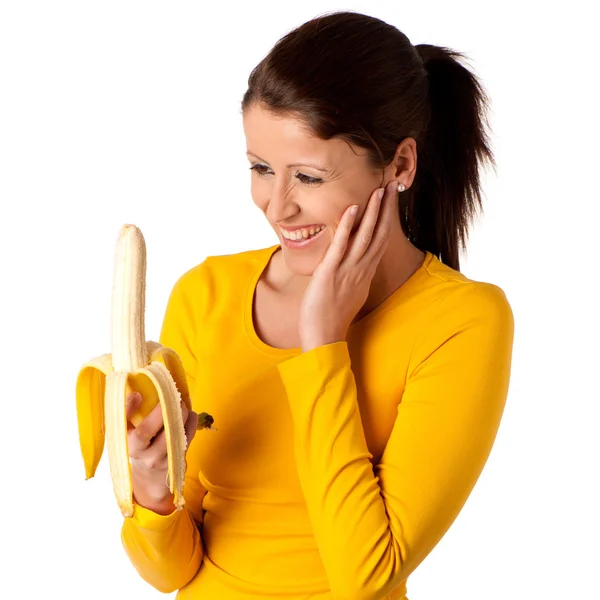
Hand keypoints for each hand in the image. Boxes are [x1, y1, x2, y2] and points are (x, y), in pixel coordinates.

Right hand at [126, 391, 197, 512]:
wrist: (150, 481)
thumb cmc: (140, 449)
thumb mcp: (130, 436)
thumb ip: (132, 417)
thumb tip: (139, 390)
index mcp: (126, 442)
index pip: (122, 425)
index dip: (128, 409)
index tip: (136, 394)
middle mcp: (139, 453)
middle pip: (147, 430)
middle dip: (161, 410)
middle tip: (172, 396)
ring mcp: (157, 460)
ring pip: (169, 436)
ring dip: (180, 417)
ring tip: (183, 405)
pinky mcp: (174, 463)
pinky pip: (184, 442)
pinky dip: (190, 426)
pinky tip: (191, 416)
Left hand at [298, 179, 397, 350]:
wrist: (324, 338)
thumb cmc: (332, 317)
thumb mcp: (348, 292)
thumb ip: (352, 276)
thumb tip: (352, 266)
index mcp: (365, 273)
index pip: (380, 241)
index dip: (387, 219)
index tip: (391, 200)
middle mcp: (361, 270)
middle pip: (379, 234)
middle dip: (386, 209)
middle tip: (392, 186)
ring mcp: (347, 271)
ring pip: (365, 237)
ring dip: (373, 212)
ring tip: (379, 191)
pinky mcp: (330, 273)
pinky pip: (341, 247)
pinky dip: (348, 227)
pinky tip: (352, 209)